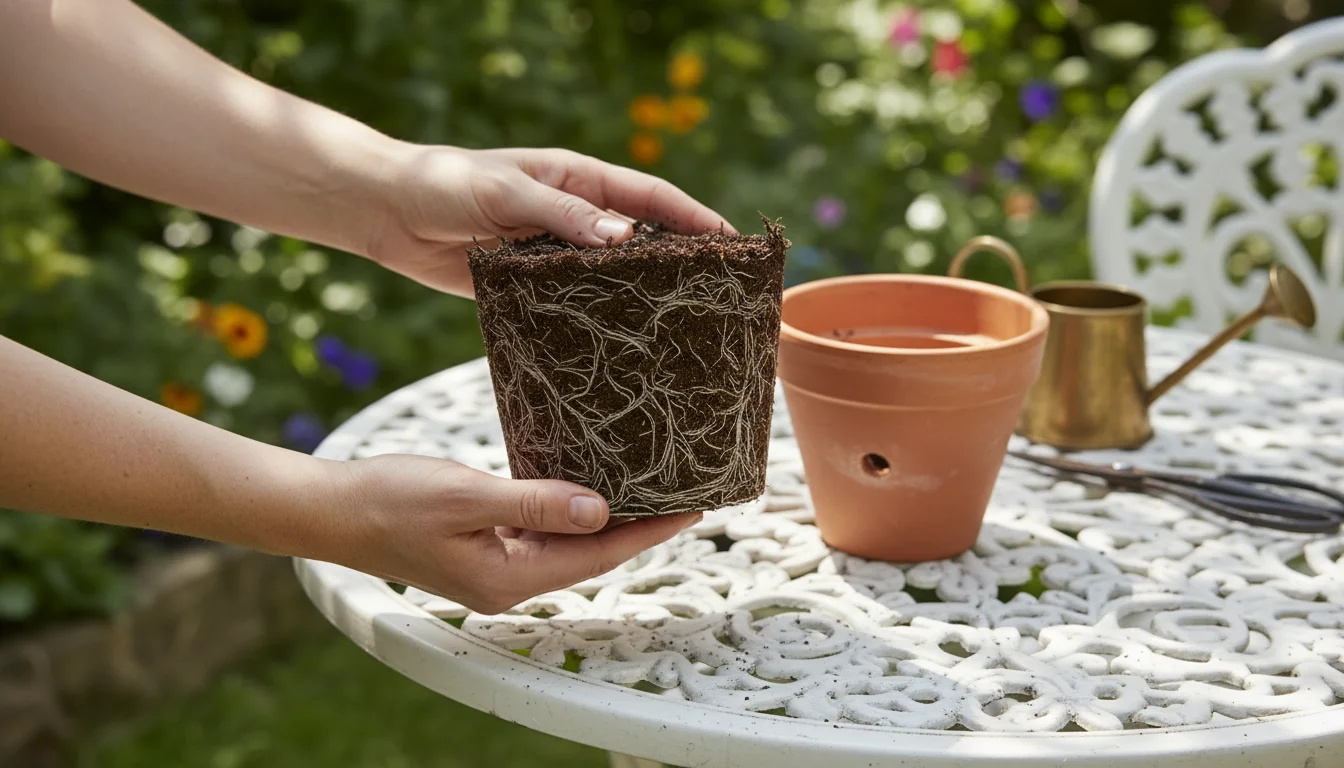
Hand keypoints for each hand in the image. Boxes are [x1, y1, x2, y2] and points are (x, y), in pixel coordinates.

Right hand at [333, 454, 700, 613]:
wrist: (330, 510)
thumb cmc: (389, 500)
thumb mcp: (466, 495)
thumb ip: (534, 503)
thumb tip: (600, 511)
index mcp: (507, 580)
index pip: (597, 555)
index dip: (648, 532)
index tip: (693, 508)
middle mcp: (506, 584)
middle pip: (588, 554)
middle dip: (637, 526)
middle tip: (685, 492)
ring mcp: (493, 568)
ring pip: (566, 544)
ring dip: (605, 518)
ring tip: (650, 486)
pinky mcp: (481, 548)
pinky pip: (539, 533)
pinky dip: (567, 511)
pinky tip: (586, 488)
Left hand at [365, 146, 737, 297]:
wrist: (389, 212)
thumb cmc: (446, 184)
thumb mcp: (507, 193)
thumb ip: (563, 215)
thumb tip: (625, 239)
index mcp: (579, 180)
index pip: (651, 198)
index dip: (694, 218)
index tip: (732, 242)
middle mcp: (576, 217)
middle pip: (643, 239)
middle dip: (682, 261)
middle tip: (721, 293)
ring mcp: (556, 254)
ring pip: (613, 277)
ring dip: (643, 297)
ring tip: (683, 327)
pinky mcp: (531, 287)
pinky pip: (574, 304)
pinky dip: (598, 320)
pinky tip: (621, 345)